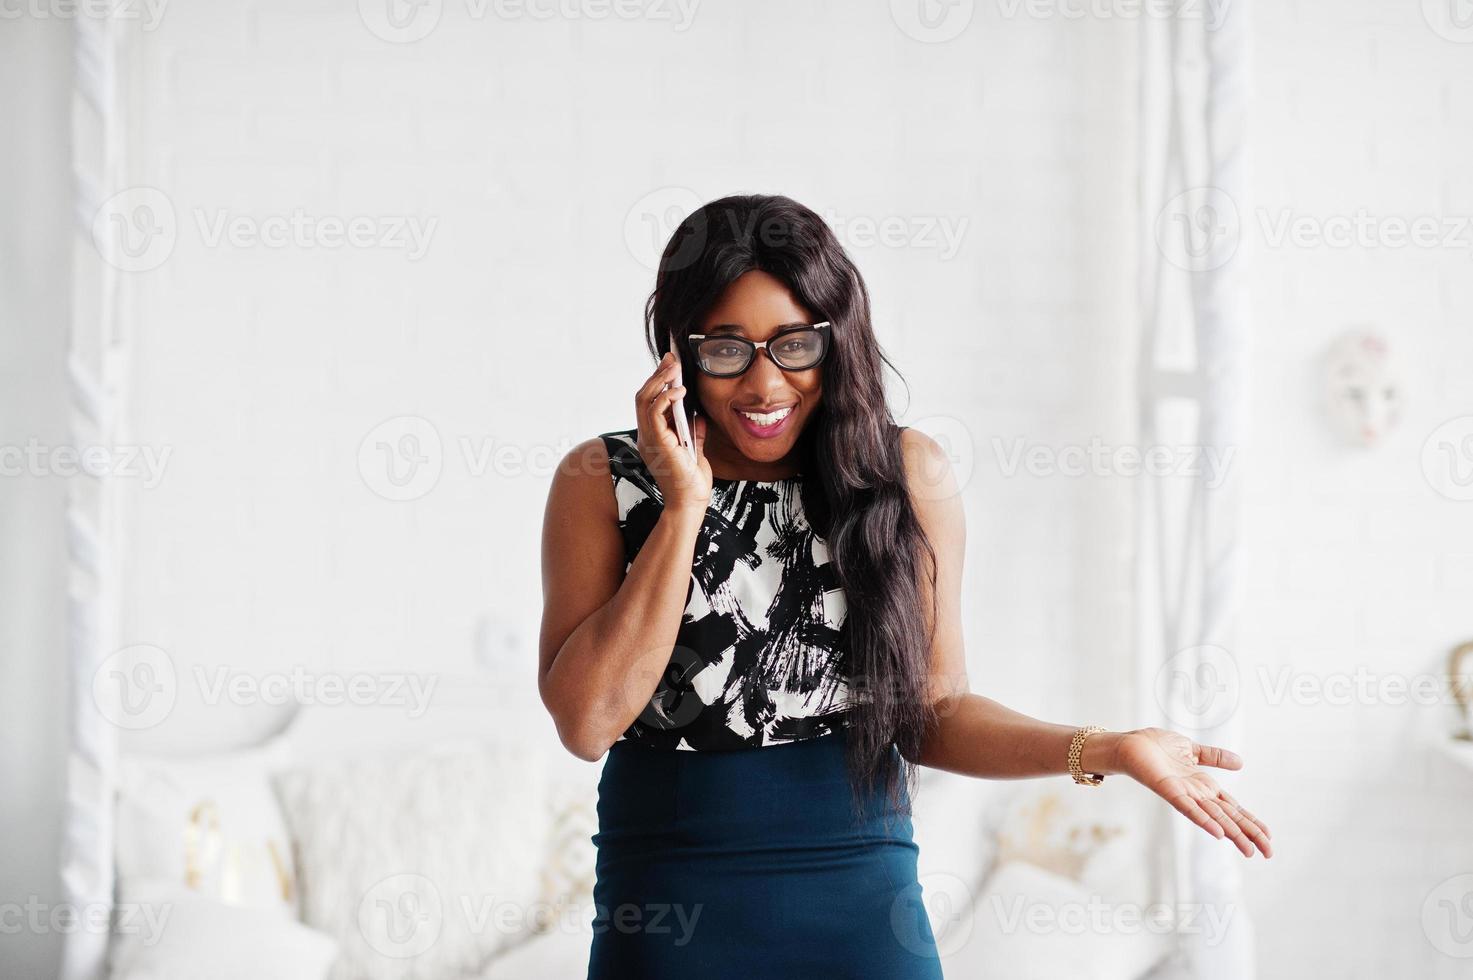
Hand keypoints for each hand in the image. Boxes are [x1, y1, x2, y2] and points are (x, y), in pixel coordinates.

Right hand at [635, 352, 711, 514]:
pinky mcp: (656, 442)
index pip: (648, 403)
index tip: (670, 364)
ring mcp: (648, 439)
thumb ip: (693, 433)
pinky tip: (680, 389)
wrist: (691, 502)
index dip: (657, 381)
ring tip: (675, 366)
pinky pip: (654, 412)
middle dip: (657, 374)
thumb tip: (699, 416)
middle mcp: (645, 436)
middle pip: (642, 396)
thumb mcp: (694, 450)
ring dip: (659, 379)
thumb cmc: (691, 482)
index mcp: (652, 437)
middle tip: (672, 358)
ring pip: (644, 399)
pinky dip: (665, 397)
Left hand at [1113, 727, 1272, 858]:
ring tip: (1249, 850)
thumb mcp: (1192, 749)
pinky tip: (1218, 833)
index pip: (1233, 807)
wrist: (1128, 743)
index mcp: (1203, 786)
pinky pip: (1187, 807)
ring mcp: (1183, 794)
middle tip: (1268, 853)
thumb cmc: (1155, 747)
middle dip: (1248, 834)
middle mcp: (1196, 794)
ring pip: (1213, 816)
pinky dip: (1203, 819)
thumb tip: (1241, 763)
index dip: (1251, 821)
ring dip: (1231, 833)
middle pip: (1228, 817)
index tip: (1269, 837)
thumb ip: (1214, 757)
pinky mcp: (1168, 789)